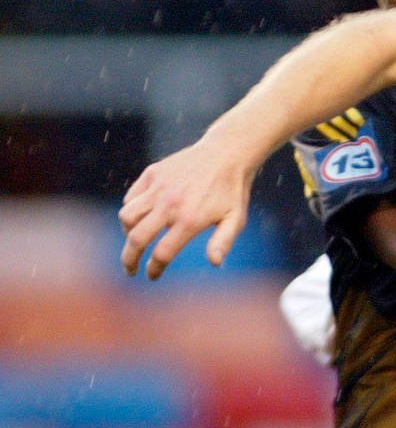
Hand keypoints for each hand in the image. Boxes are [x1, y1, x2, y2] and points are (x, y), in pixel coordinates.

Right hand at [118, 139, 253, 279]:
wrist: (228, 152)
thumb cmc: (232, 189)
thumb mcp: (236, 218)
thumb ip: (223, 241)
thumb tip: (214, 263)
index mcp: (190, 219)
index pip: (161, 254)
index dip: (154, 269)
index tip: (152, 275)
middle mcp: (170, 204)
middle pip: (136, 239)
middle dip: (129, 259)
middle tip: (130, 269)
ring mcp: (159, 187)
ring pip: (127, 217)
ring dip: (127, 234)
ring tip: (135, 241)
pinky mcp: (153, 173)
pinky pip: (131, 198)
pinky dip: (130, 210)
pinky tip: (140, 217)